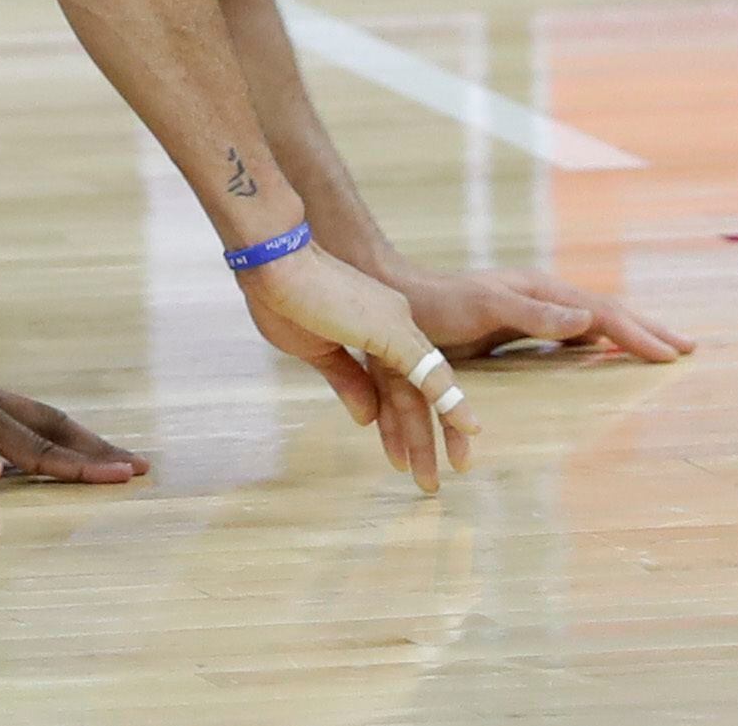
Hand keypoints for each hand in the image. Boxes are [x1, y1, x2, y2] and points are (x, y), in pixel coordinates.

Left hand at [0, 307, 149, 487]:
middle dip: (92, 449)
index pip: (36, 447)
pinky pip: (5, 415)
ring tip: (97, 451)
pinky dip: (31, 432)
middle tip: (136, 465)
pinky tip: (22, 440)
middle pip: (49, 425)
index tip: (127, 476)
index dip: (79, 466)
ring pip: (30, 417)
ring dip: (68, 437)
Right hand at [236, 242, 478, 494]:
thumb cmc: (280, 296)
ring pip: (424, 388)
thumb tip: (368, 418)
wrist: (270, 260)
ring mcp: (395, 326)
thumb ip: (346, 381)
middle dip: (422, 436)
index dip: (401, 418)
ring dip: (431, 434)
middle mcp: (393, 323)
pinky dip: (450, 401)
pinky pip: (428, 373)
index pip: (398, 380)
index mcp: (372, 326)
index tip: (405, 451)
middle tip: (431, 478)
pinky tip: (468, 427)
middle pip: (418, 388)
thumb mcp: (313, 349)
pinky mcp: (391, 331)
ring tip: (434, 477)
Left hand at [385, 260, 694, 362]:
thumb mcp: (484, 308)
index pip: (602, 313)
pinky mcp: (515, 328)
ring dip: (625, 335)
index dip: (638, 334)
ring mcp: (529, 312)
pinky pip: (568, 336)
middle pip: (605, 313)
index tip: (675, 355)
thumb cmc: (435, 305)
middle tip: (688, 349)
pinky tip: (603, 357)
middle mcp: (540, 299)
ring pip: (590, 323)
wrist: (394, 297)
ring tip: (658, 349)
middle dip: (646, 329)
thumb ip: (533, 314)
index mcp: (540, 292)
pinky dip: (595, 344)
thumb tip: (592, 318)